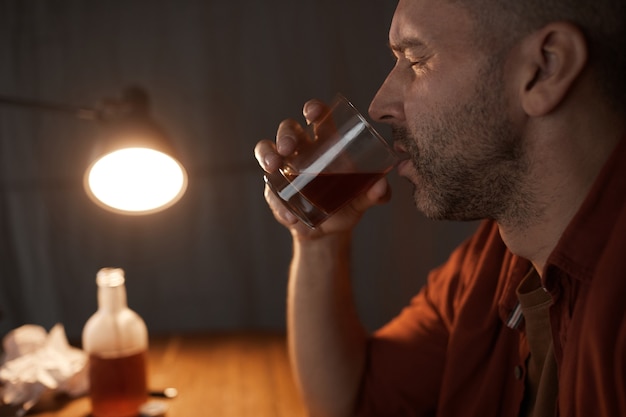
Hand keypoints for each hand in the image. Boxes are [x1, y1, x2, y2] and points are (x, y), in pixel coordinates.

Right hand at [254, 99, 391, 239]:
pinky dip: (278, 203)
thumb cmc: (348, 203)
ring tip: (273, 167)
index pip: (318, 117)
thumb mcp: (364, 198)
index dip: (314, 109)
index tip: (313, 113)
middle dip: (285, 135)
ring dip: (267, 155)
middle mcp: (303, 151)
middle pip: (289, 130)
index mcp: (326, 142)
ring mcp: (285, 169)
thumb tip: (382, 186)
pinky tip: (290, 216)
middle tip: (288, 148)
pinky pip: (270, 192)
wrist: (332, 231)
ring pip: (267, 150)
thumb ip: (376, 193)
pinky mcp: (275, 191)